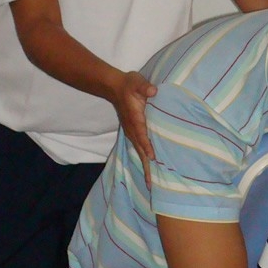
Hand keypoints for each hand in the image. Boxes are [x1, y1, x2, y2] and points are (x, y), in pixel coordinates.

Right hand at [113, 71, 156, 185]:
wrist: (115, 87)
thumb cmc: (129, 85)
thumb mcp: (137, 82)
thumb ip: (144, 87)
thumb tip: (152, 91)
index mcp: (135, 119)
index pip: (142, 134)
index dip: (147, 145)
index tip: (152, 158)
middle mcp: (132, 129)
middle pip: (140, 150)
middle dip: (146, 167)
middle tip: (151, 185)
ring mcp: (132, 132)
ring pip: (139, 152)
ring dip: (145, 167)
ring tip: (150, 183)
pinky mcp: (133, 133)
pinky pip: (139, 148)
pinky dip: (144, 159)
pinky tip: (149, 168)